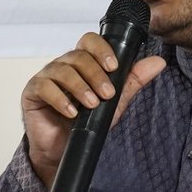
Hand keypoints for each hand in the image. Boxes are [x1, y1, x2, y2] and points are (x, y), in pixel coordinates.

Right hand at [22, 32, 165, 185]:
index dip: (102, 49)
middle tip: (107, 94)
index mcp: (83, 62)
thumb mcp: (115, 102)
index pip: (90, 41)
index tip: (114, 66)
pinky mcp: (32, 91)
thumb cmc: (87, 122)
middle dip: (96, 74)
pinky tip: (71, 112)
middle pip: (78, 55)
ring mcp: (46, 77)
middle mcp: (64, 65)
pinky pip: (44, 86)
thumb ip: (133, 81)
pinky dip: (60, 98)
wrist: (64, 150)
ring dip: (80, 87)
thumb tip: (158, 62)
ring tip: (91, 105)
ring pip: (62, 69)